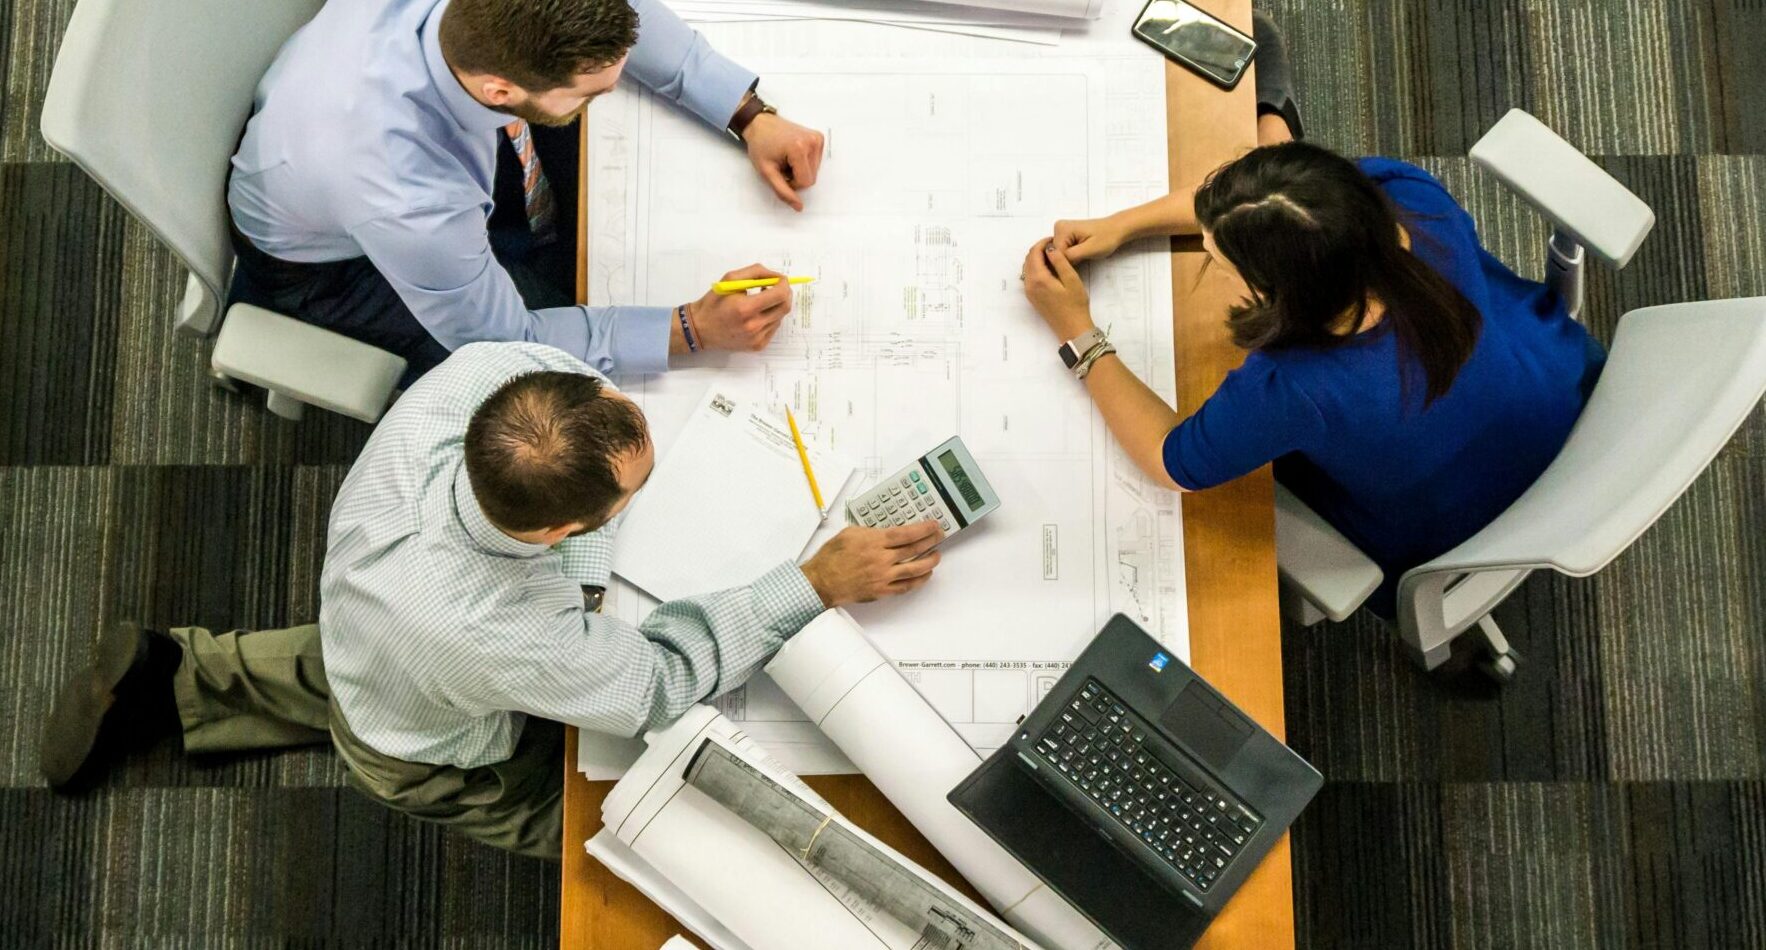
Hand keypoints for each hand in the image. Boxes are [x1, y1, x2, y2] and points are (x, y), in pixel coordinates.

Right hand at [687, 264, 792, 351]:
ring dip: (775, 306)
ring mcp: (757, 338)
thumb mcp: (730, 279)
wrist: (700, 329)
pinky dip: (770, 318)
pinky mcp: (758, 346)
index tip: (780, 279)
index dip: (784, 284)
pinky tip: (757, 315)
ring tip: (760, 302)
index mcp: (745, 308)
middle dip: (785, 294)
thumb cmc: (713, 302)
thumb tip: (776, 276)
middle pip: (784, 307)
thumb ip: (755, 273)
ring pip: (780, 317)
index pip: (779, 295)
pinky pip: (773, 328)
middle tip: (777, 287)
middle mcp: (753, 326)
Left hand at [742, 113, 824, 211]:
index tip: (780, 173)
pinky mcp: (818, 138)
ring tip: (787, 159)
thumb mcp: (766, 172)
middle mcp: (812, 141)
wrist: (760, 124)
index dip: (792, 184)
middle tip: (783, 165)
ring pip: (815, 171)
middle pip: (812, 178)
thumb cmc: (760, 145)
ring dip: (800, 170)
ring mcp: (817, 138)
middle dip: (796, 177)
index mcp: (799, 148)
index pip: (806, 182)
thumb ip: (783, 191)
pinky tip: (793, 154)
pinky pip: (816, 161)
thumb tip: (799, 207)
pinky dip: (805, 163)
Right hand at [799, 522, 944, 607]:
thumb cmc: (831, 557)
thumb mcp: (850, 533)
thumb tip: (885, 531)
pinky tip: (924, 575)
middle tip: (940, 536)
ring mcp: (883, 577)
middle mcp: (881, 560)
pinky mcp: (881, 591)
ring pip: (914, 570)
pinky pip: (905, 587)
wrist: (821, 581)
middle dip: (930, 541)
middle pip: (914, 550)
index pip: (906, 534)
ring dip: (929, 562)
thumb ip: (871, 531)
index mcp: (874, 542)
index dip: (923, 529)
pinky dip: (918, 581)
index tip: (933, 526)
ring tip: (937, 555)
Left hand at [1022, 239, 1093, 340]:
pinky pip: (1029, 277)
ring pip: (1028, 267)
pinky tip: (1049, 268)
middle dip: (1039, 249)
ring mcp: (1029, 292)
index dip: (1043, 243)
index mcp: (1038, 279)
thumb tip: (1050, 248)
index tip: (1054, 239)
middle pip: (1028, 259)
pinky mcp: (1032, 297)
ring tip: (1053, 255)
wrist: (1072, 328)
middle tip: (1054, 246)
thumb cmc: (1076, 305)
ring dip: (1037, 258)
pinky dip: (1036, 268)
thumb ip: (1060, 261)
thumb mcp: (1072, 280)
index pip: (1035, 253)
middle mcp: (1029, 285)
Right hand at [1052, 215, 1128, 262]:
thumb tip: (1055, 263)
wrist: (1116, 229)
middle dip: (1068, 260)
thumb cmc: (1107, 237)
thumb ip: (1071, 256)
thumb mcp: (1090, 249)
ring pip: (1058, 254)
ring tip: (1083, 254)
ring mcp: (1061, 231)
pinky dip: (1070, 256)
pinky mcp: (1065, 235)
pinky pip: (1062, 251)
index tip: (1081, 260)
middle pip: (1055, 254)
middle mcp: (1058, 228)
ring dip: (1070, 259)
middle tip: (1084, 257)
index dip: (1067, 263)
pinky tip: (1081, 253)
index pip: (1055, 255)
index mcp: (1062, 229)